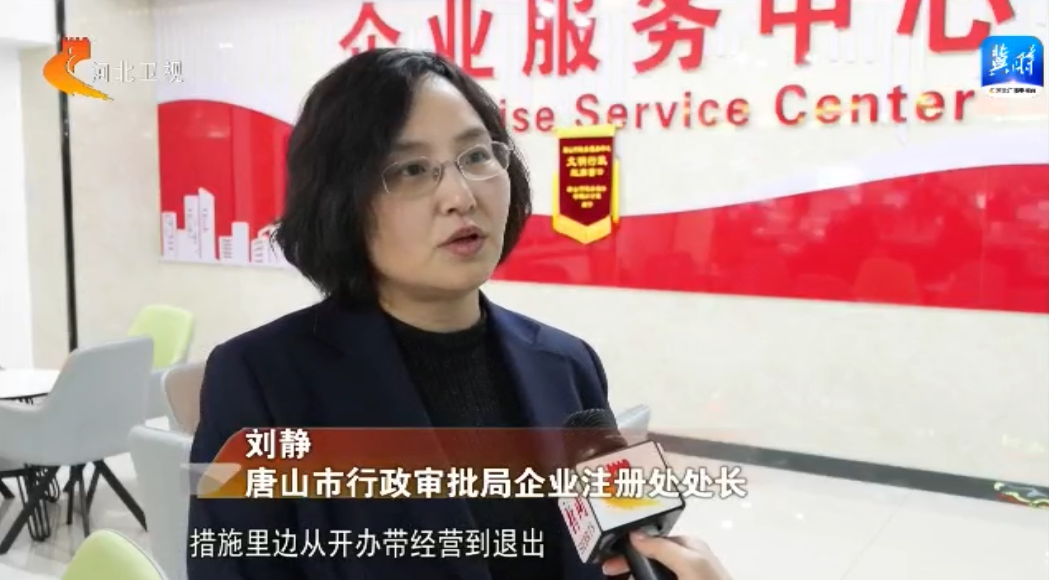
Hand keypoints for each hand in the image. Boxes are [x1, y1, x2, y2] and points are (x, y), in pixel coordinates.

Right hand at [601, 532, 733, 579]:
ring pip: (653, 572)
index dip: (630, 546)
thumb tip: (634, 533)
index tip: (609, 557)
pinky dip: (646, 578)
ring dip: (637, 574)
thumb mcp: (688, 562)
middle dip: (629, 563)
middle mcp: (686, 558)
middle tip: (608, 571)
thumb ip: (662, 548)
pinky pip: (658, 578)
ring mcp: (685, 575)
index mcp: (688, 545)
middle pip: (650, 556)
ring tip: (622, 578)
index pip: (652, 540)